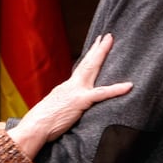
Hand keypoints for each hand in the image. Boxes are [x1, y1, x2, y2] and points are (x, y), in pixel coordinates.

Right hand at [8, 34, 132, 157]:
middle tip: (107, 36)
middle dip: (97, 48)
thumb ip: (64, 104)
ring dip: (102, 54)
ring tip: (110, 41)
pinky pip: (101, 94)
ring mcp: (76, 91)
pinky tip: (128, 86)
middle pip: (87, 63)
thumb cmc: (41, 123)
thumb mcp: (54, 109)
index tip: (96, 44)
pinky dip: (116, 89)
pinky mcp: (80, 102)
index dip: (89, 56)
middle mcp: (71, 85)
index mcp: (66, 88)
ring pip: (92, 68)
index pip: (81, 69)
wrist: (35, 126)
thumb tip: (68, 105)